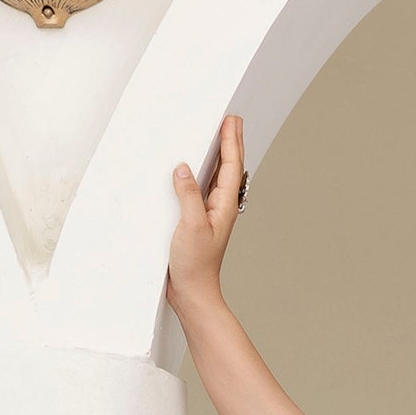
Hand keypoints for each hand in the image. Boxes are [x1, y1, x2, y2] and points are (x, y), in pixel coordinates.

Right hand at [166, 112, 244, 312]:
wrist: (192, 293)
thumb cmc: (196, 266)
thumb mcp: (191, 226)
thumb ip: (188, 196)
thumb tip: (183, 169)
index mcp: (223, 207)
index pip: (231, 166)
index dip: (231, 142)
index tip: (232, 120)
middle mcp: (219, 208)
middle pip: (228, 168)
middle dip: (229, 143)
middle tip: (231, 121)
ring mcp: (209, 214)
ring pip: (216, 177)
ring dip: (217, 156)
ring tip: (217, 137)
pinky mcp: (196, 221)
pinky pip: (200, 190)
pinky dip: (200, 174)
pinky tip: (192, 170)